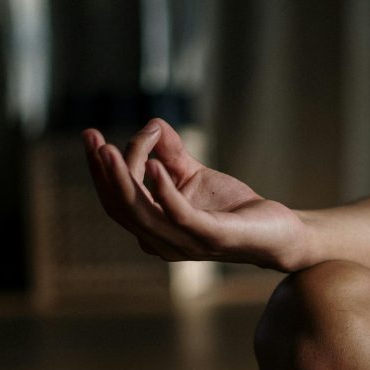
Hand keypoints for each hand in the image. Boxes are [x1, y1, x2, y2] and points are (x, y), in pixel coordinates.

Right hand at [82, 118, 309, 270]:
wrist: (278, 232)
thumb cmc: (235, 210)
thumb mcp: (195, 175)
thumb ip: (172, 154)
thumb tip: (153, 124)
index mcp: (154, 230)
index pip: (116, 201)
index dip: (99, 171)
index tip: (91, 136)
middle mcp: (163, 243)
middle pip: (121, 208)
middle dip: (102, 172)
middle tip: (92, 138)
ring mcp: (186, 245)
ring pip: (142, 214)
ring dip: (123, 179)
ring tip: (111, 149)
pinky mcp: (212, 238)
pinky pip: (178, 216)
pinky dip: (163, 190)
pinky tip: (154, 166)